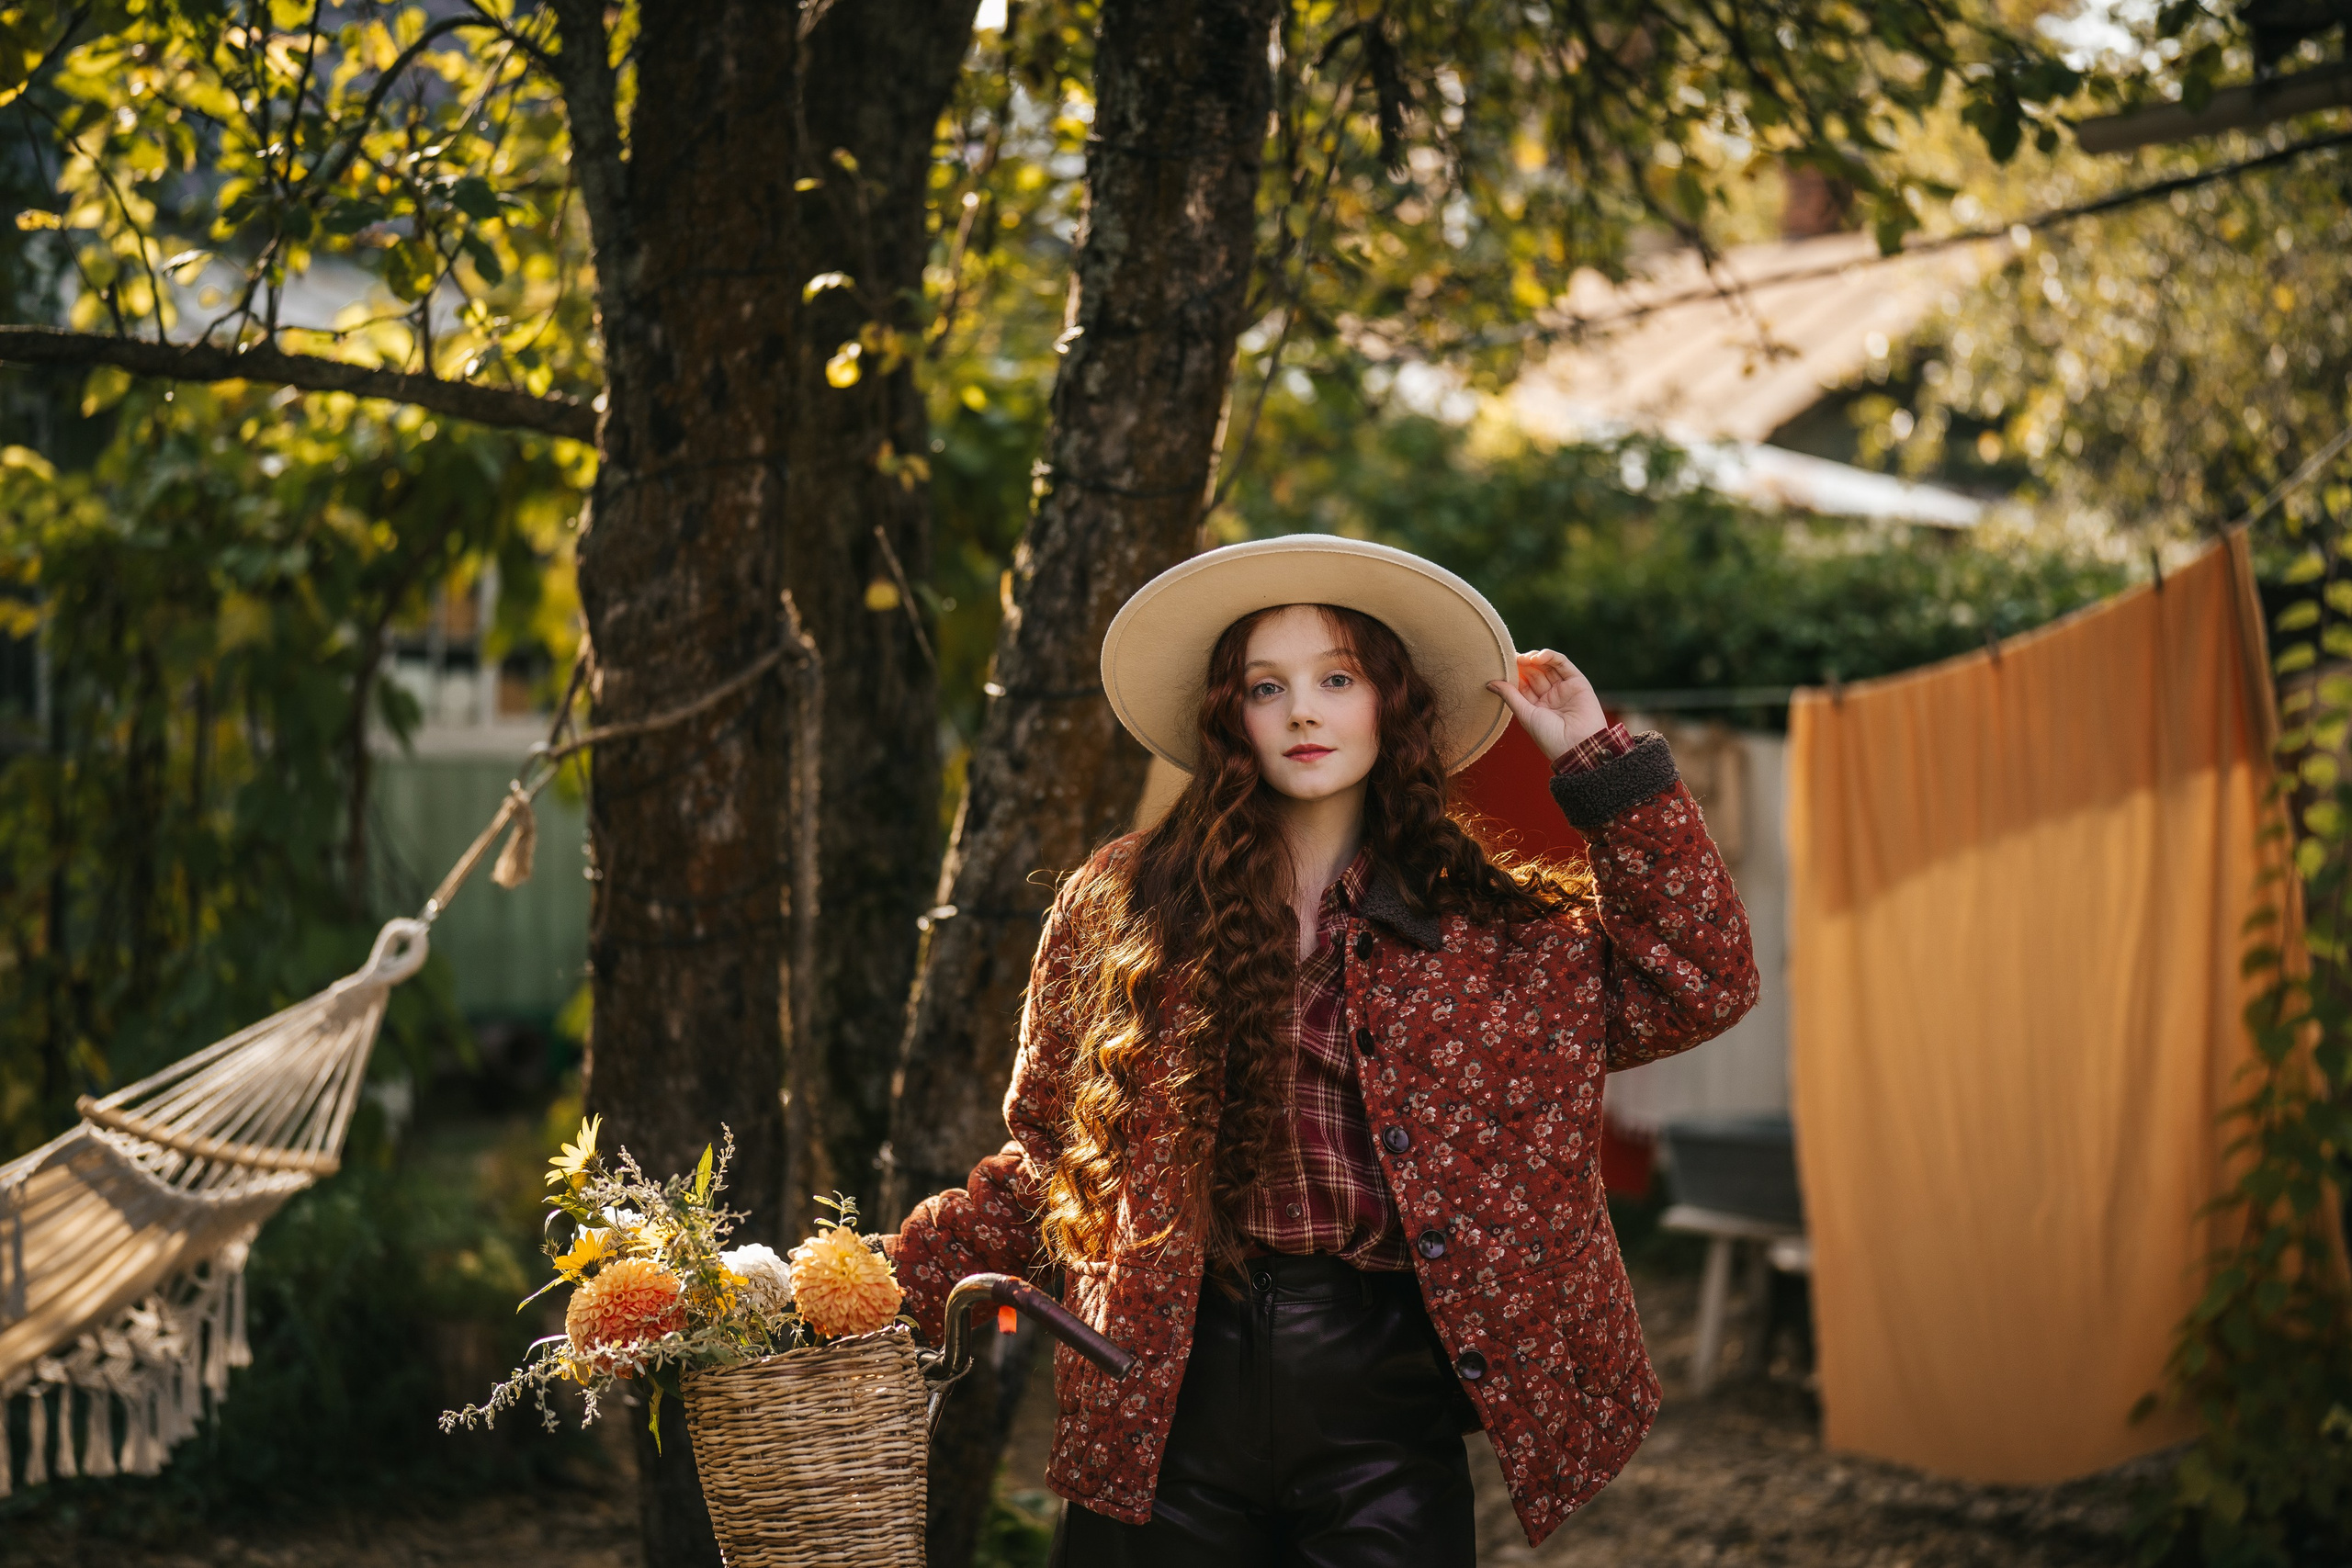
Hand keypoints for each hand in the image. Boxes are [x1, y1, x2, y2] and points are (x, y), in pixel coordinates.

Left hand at [1488, 650, 1605, 763]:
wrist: (1578, 747)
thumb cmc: (1550, 736)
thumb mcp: (1525, 714)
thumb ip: (1510, 696)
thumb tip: (1489, 683)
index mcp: (1537, 707)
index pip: (1523, 685)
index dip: (1513, 674)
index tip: (1501, 666)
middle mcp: (1551, 697)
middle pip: (1535, 674)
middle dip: (1523, 665)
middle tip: (1511, 658)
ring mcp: (1565, 689)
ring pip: (1548, 666)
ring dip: (1535, 659)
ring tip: (1523, 658)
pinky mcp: (1578, 682)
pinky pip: (1563, 665)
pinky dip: (1551, 657)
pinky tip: (1538, 657)